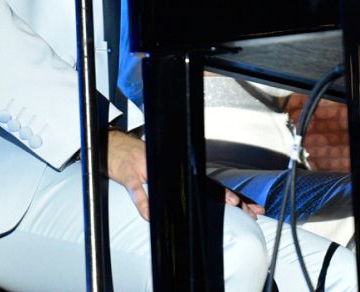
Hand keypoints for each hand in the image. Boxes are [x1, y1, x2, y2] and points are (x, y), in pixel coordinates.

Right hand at [107, 131, 264, 221]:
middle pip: (203, 186)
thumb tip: (195, 203)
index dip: (229, 196)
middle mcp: (171, 168)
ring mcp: (151, 170)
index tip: (250, 207)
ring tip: (223, 204)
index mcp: (178, 171)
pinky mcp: (129, 174)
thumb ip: (177, 188)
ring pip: (179, 185)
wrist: (110, 145)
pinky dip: (144, 203)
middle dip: (228, 197)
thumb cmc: (136, 160)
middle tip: (247, 208)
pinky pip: (138, 191)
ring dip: (199, 196)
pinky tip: (150, 215)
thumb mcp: (159, 173)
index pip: (208, 186)